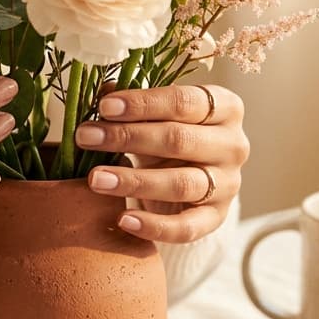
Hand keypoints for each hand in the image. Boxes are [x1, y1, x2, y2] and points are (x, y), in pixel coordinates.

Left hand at [74, 83, 248, 242]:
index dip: (142, 104)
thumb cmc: (167, 134)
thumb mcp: (154, 114)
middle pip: (179, 140)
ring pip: (181, 184)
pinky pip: (187, 227)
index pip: (183, 102)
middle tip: (85, 137)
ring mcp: (229, 184)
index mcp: (225, 107)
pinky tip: (123, 219)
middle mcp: (233, 144)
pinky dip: (155, 226)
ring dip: (134, 181)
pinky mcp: (217, 218)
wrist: (187, 178)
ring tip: (95, 178)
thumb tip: (103, 90)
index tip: (104, 107)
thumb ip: (131, 101)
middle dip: (127, 137)